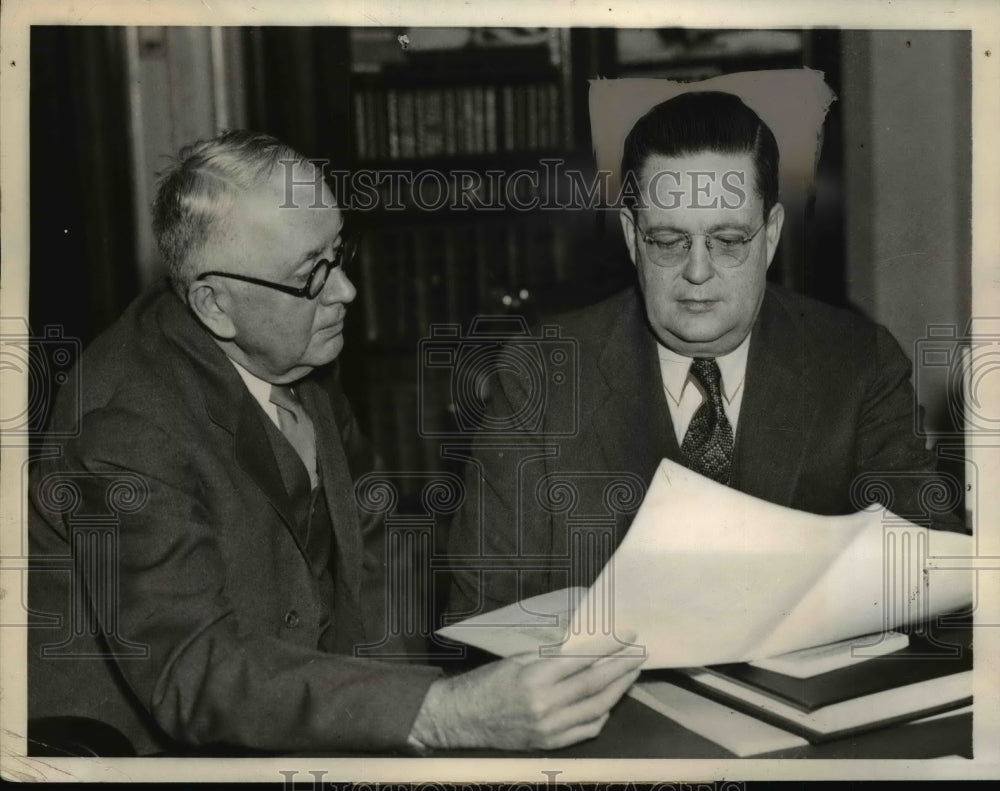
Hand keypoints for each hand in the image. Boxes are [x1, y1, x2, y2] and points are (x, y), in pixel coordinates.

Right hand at [408, 637, 644, 750]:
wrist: (461, 719)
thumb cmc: (485, 683)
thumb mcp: (516, 659)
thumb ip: (550, 655)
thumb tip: (581, 644)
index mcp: (535, 678)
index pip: (583, 660)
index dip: (609, 647)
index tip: (628, 636)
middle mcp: (546, 705)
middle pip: (595, 685)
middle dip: (622, 668)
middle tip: (639, 654)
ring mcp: (550, 729)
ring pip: (597, 709)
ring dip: (618, 690)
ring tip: (630, 675)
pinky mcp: (550, 744)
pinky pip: (587, 730)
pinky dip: (601, 714)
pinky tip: (608, 701)